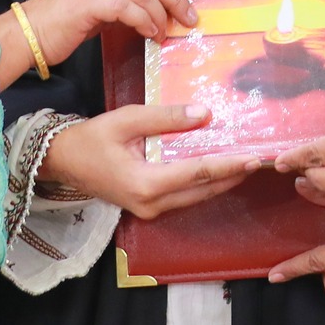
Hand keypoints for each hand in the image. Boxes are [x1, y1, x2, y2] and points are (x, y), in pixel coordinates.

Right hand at [24, 0, 198, 63]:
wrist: (26, 33)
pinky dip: (144, 20)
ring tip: (165, 32)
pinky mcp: (87, 4)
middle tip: (189, 17)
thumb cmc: (60, 24)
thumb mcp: (96, 6)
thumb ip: (121, 2)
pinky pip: (125, 7)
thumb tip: (151, 11)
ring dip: (161, 12)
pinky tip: (149, 33)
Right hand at [39, 104, 258, 219]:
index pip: (199, 172)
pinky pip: (185, 197)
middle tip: (262, 161)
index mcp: (146, 183)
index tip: (255, 157)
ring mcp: (150, 210)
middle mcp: (152, 203)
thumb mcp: (127, 119)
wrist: (62, 162)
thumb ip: (166, 118)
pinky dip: (205, 184)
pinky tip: (219, 170)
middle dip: (233, 176)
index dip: (229, 164)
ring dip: (222, 181)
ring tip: (246, 164)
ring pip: (196, 197)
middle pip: (203, 190)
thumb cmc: (91, 138)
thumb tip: (205, 114)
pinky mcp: (148, 207)